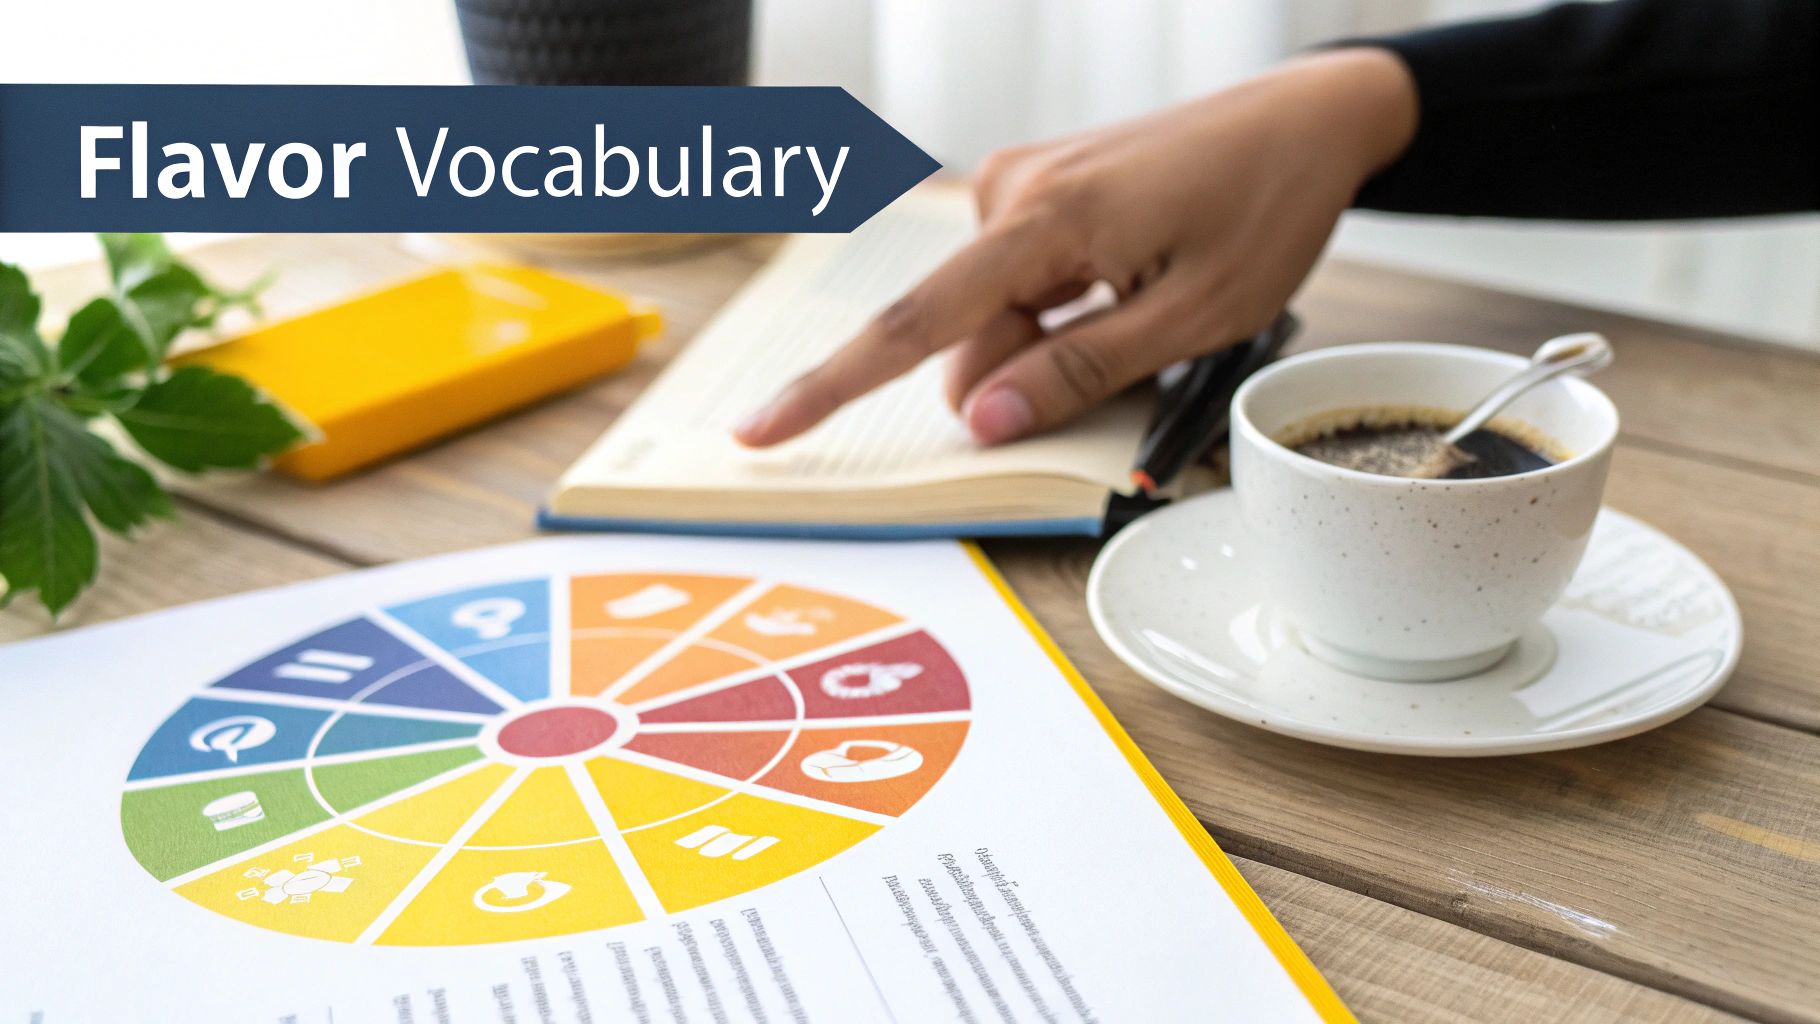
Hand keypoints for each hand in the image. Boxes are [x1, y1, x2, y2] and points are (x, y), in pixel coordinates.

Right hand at [734, 48, 1417, 447]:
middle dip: (1025, 378)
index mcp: (1046, 222)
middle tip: (1136, 352)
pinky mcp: (1038, 190)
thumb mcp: (1192, 316)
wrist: (1308, 117)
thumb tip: (984, 420)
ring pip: (996, 318)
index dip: (832, 387)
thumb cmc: (1265, 209)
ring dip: (1054, 342)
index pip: (916, 325)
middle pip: (967, 337)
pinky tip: (1131, 280)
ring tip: (1153, 298)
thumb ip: (1082, 370)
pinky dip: (1061, 310)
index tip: (762, 429)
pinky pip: (1018, 284)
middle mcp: (1012, 193)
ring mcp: (1022, 187)